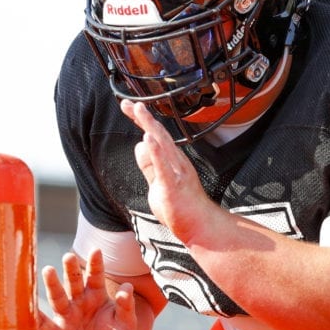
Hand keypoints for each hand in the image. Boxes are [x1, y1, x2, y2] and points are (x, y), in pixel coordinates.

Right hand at [39, 248, 137, 329]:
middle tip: (68, 257)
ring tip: (48, 270)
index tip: (96, 250)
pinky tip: (30, 307)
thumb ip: (126, 307)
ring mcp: (66, 317)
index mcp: (96, 296)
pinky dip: (37, 318)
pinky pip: (44, 325)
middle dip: (70, 270)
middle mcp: (78, 302)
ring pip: (58, 298)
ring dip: (53, 285)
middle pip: (73, 283)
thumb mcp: (127, 324)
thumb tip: (128, 288)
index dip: (95, 264)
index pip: (95, 276)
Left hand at [120, 99, 214, 242]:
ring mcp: (176, 173)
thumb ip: (148, 166)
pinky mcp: (173, 186)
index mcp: (172, 161)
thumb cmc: (181, 209)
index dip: (142, 121)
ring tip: (138, 110)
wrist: (201, 227)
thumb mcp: (158, 184)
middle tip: (128, 103)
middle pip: (158, 134)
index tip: (128, 107)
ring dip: (150, 126)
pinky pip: (163, 166)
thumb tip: (139, 144)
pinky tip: (148, 138)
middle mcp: (176, 162)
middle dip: (143, 117)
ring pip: (162, 144)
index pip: (155, 136)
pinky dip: (156, 151)